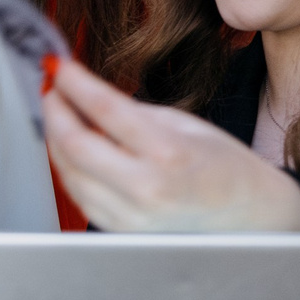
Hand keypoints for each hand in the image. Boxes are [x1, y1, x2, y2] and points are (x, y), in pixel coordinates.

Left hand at [42, 58, 299, 233]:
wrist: (249, 218)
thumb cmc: (224, 169)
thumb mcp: (184, 125)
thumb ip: (131, 113)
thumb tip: (84, 98)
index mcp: (168, 154)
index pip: (104, 109)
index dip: (73, 83)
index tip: (57, 66)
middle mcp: (146, 189)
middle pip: (75, 145)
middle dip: (55, 111)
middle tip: (51, 89)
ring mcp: (131, 217)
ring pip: (69, 173)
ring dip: (56, 139)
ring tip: (59, 114)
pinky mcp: (121, 232)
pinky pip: (79, 196)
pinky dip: (69, 168)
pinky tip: (71, 148)